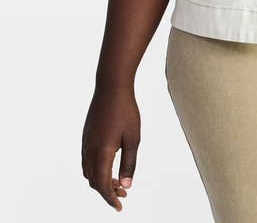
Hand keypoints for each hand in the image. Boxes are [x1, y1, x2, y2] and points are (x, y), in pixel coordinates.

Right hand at [81, 83, 140, 210]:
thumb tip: (126, 185)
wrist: (111, 86)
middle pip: (94, 181)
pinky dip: (97, 169)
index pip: (102, 185)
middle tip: (124, 193)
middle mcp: (89, 150)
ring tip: (119, 180)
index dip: (110, 198)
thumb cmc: (125, 110)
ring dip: (101, 180)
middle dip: (107, 191)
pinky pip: (87, 160)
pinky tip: (110, 165)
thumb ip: (129, 163)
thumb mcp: (133, 138)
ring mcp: (85, 142)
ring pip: (89, 171)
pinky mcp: (86, 135)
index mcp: (101, 152)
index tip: (120, 206)